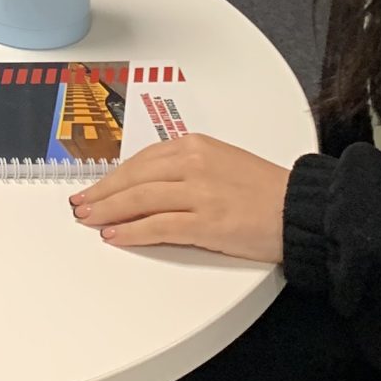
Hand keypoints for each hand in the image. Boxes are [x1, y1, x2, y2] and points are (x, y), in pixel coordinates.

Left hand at [70, 136, 291, 262]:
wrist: (299, 209)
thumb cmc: (265, 190)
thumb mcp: (221, 162)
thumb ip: (186, 168)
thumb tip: (149, 184)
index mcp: (194, 145)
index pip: (141, 160)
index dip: (113, 176)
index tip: (95, 187)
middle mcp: (193, 164)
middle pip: (134, 178)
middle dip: (102, 193)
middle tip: (80, 205)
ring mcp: (198, 193)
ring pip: (140, 200)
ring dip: (108, 211)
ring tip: (89, 220)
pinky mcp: (206, 223)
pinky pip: (159, 226)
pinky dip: (132, 231)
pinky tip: (116, 235)